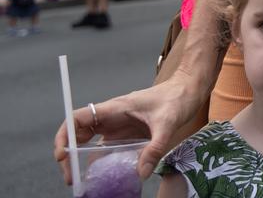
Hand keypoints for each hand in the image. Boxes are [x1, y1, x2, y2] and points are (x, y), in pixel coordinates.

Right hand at [54, 72, 205, 180]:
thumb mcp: (168, 123)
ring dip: (86, 163)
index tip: (62, 156)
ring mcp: (118, 126)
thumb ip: (155, 147)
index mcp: (114, 108)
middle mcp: (111, 117)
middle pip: (78, 135)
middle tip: (72, 178)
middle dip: (70, 156)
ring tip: (87, 183)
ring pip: (92, 145)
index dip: (64, 136)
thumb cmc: (177, 98)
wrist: (189, 89)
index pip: (77, 118)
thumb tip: (141, 173)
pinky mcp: (127, 135)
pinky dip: (104, 163)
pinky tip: (108, 177)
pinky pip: (109, 150)